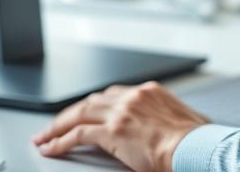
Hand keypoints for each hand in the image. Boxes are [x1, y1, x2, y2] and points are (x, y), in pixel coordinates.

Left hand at [33, 81, 209, 170]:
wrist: (194, 147)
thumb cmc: (195, 139)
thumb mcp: (184, 118)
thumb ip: (167, 116)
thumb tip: (170, 127)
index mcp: (150, 91)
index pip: (112, 94)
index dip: (93, 105)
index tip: (83, 113)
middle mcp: (133, 96)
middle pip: (91, 101)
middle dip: (69, 114)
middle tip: (54, 125)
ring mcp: (121, 112)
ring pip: (79, 114)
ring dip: (58, 126)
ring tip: (44, 137)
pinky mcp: (112, 131)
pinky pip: (77, 135)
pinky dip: (60, 142)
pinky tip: (51, 149)